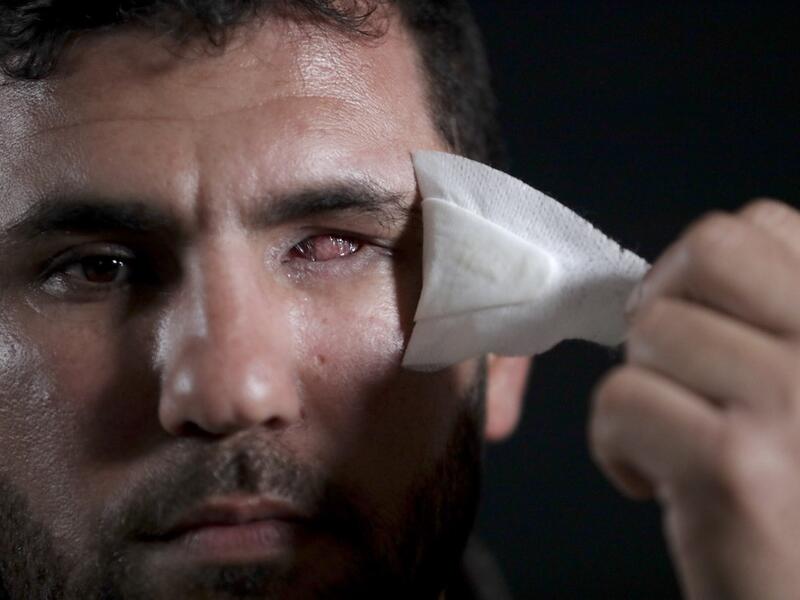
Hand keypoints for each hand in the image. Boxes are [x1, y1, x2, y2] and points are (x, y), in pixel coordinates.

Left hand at [590, 199, 799, 599]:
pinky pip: (621, 398)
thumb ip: (773, 322)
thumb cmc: (794, 500)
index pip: (760, 226)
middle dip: (666, 305)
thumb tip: (690, 268)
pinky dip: (615, 442)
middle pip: (707, 249)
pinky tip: (654, 479)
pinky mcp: (735, 466)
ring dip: (642, 385)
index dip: (702, 273)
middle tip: (671, 367)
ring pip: (653, 329)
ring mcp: (794, 400)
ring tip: (674, 436)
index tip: (702, 326)